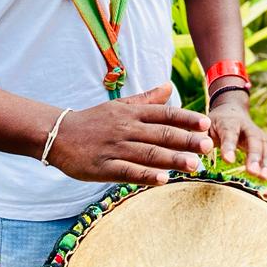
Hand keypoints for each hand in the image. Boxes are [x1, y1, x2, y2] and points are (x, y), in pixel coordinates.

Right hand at [48, 84, 212, 184]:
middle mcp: (126, 128)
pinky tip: (163, 180)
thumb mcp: (120, 105)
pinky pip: (128, 171)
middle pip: (161, 134)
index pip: (165, 114)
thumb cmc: (94, 120)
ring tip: (194, 165)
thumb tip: (169, 86)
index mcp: (132, 113)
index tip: (206, 124)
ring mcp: (115, 148)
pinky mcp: (103, 167)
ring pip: (149, 153)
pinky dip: (146, 175)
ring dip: (173, 159)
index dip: (187, 119)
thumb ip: (147, 99)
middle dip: (186, 140)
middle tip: (208, 146)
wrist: (58, 134)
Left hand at [208, 90, 266, 179]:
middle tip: (253, 172)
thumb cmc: (215, 123)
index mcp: (229, 122)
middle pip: (254, 139)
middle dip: (254, 155)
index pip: (230, 133)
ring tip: (264, 178)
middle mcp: (247, 126)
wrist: (232, 110)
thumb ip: (202, 137)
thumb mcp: (205, 127)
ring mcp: (258, 133)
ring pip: (266, 145)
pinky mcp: (265, 141)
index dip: (229, 146)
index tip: (228, 160)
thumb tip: (199, 150)